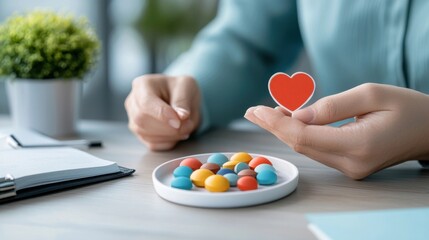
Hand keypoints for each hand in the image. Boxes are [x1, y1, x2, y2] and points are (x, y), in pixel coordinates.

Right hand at [125, 74, 199, 150]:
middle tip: (188, 125)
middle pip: (142, 121)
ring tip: (186, 127)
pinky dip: (168, 142)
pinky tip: (178, 134)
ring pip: (146, 135)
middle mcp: (133, 102)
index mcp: (142, 85)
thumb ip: (183, 101)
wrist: (180, 97)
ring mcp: (134, 119)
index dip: (162, 115)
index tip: (179, 121)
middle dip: (168, 128)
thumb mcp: (187, 86)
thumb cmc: (181, 89)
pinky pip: (152, 144)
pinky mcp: (140, 133)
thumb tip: (182, 117)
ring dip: (170, 136)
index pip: (146, 104)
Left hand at [244, 83, 428, 178]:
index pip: (304, 136)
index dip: (276, 122)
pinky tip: (287, 120)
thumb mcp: (372, 94)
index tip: (256, 109)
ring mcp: (350, 168)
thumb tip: (296, 114)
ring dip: (284, 130)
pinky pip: (317, 149)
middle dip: (273, 126)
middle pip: (300, 145)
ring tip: (263, 113)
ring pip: (306, 148)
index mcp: (358, 144)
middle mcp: (351, 163)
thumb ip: (331, 106)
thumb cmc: (406, 107)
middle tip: (251, 111)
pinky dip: (300, 134)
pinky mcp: (349, 166)